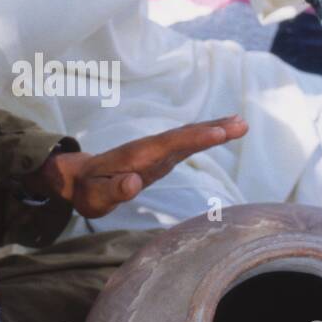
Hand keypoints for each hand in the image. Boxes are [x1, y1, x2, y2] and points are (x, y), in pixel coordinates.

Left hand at [25, 117, 247, 219]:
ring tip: (242, 123)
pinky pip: (187, 143)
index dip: (192, 139)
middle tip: (241, 124)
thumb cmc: (87, 191)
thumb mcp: (95, 198)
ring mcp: (157, 151)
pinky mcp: (162, 156)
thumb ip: (112, 191)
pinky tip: (224, 132)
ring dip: (214, 129)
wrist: (80, 179)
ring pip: (188, 136)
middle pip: (183, 136)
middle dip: (212, 129)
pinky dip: (206, 136)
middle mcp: (150, 149)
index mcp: (136, 156)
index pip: (168, 145)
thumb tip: (134, 183)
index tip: (217, 133)